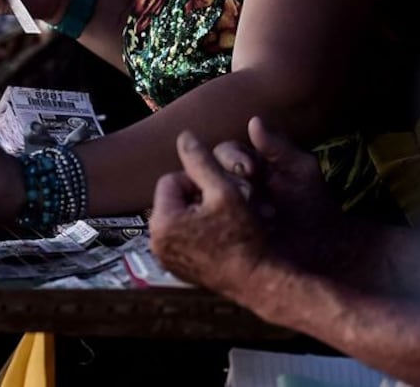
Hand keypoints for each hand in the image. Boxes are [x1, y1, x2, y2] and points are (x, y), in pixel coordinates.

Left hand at [149, 129, 271, 302]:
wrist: (263, 283)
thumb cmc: (246, 239)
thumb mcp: (225, 191)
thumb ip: (200, 161)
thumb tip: (183, 136)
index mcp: (161, 223)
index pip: (171, 180)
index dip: (198, 181)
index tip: (221, 193)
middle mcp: (157, 244)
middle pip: (175, 199)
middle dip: (198, 197)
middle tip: (226, 206)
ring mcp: (167, 259)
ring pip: (181, 217)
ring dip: (201, 213)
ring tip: (227, 221)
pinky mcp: (180, 270)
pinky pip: (185, 237)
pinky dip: (201, 232)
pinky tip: (224, 237)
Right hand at [211, 117, 345, 275]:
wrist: (326, 248)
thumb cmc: (315, 206)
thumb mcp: (300, 171)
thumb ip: (278, 146)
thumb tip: (254, 120)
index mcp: (249, 165)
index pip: (225, 152)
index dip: (233, 158)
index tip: (249, 170)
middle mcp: (232, 184)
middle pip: (210, 172)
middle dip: (229, 182)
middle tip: (250, 196)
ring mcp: (226, 209)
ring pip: (206, 196)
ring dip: (224, 203)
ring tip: (251, 216)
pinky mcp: (226, 233)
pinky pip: (209, 222)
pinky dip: (219, 223)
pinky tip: (237, 229)